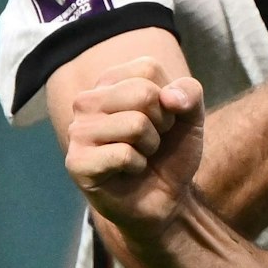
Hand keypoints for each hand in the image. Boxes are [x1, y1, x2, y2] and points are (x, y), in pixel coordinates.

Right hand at [64, 57, 203, 243]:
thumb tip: (169, 97)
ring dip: (150, 146)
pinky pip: (124, 154)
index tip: (162, 119)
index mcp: (110, 81)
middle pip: (142, 93)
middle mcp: (87, 101)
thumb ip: (189, 92)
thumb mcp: (191, 116)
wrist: (165, 198)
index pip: (147, 69)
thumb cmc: (170, 152)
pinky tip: (129, 171)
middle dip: (162, 123)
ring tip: (141, 155)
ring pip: (135, 124)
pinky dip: (138, 166)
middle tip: (152, 141)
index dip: (168, 98)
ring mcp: (78, 131)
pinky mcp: (77, 162)